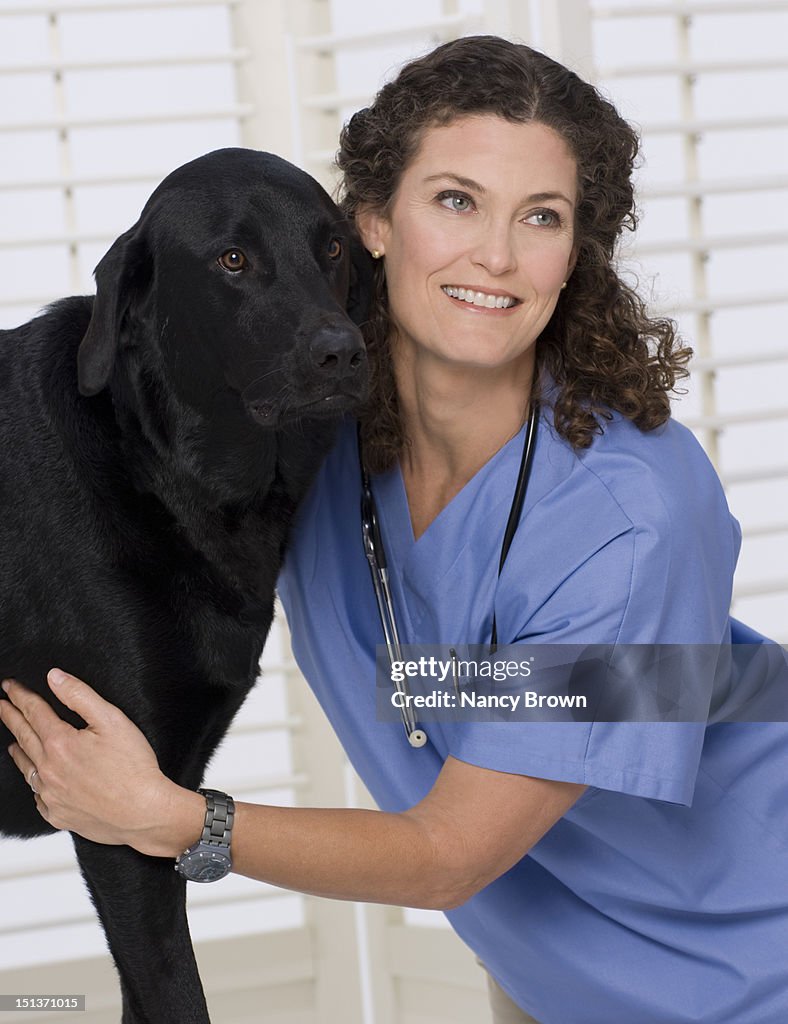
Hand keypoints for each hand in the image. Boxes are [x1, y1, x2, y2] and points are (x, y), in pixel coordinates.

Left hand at [0, 669, 191, 853]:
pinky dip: (35, 783)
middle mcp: (49, 770)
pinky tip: (39, 780)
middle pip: (24, 737)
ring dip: (19, 751)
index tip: (9, 687)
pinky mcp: (58, 815)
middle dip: (11, 718)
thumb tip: (54, 678)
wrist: (143, 813)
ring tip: (13, 743)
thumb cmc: (133, 768)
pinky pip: (38, 796)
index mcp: (60, 743)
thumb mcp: (112, 720)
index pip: (34, 712)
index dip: (20, 696)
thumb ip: (80, 695)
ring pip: (27, 769)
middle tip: (2, 706)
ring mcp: (51, 796)